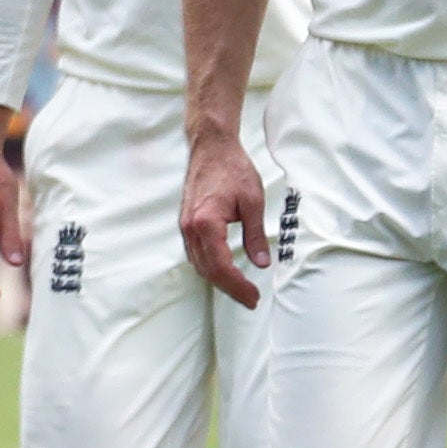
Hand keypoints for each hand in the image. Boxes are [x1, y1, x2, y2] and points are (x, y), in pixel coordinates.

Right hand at [176, 127, 269, 308]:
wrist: (211, 149)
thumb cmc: (231, 169)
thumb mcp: (252, 202)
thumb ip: (255, 235)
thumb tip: (261, 262)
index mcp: (206, 223)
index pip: (221, 266)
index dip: (237, 286)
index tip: (253, 296)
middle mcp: (190, 228)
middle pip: (208, 270)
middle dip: (229, 288)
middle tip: (250, 299)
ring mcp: (185, 226)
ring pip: (199, 264)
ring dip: (218, 280)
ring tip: (240, 288)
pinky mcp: (187, 224)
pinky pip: (196, 254)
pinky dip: (210, 267)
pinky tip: (224, 269)